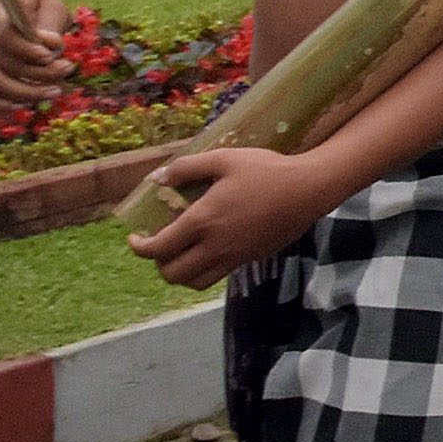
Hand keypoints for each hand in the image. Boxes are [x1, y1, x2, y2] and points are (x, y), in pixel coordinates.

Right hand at [0, 0, 74, 108]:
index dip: (28, 50)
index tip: (51, 56)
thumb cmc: (36, 9)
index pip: (5, 35)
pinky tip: (25, 105)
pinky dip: (3, 105)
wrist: (12, 11)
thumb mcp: (49, 7)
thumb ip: (51, 24)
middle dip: (39, 74)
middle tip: (66, 71)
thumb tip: (54, 46)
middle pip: (5, 62)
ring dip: (29, 93)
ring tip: (55, 90)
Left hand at [121, 145, 338, 287]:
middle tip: (159, 245)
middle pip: (173, 274)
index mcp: (203, 221)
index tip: (135, 238)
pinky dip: (202, 270)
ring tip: (179, 253)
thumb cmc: (265, 170)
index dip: (140, 248)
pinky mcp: (249, 259)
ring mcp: (234, 256)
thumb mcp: (223, 158)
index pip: (159, 248)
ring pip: (195, 282)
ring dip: (180, 273)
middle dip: (158, 264)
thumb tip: (156, 178)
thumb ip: (186, 168)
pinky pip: (216, 276)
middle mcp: (215, 245)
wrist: (307, 190)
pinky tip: (207, 248)